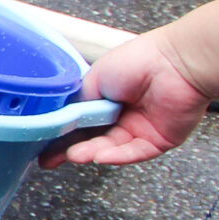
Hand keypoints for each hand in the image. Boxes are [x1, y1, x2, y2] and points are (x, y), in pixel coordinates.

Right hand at [41, 30, 211, 166]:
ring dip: (91, 152)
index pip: (78, 121)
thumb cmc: (140, 60)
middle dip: (70, 149)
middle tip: (50, 159)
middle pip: (91, 139)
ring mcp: (139, 128)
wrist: (176, 63)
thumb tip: (60, 118)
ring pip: (110, 148)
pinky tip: (100, 156)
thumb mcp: (93, 78)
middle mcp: (121, 114)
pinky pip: (133, 153)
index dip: (60, 134)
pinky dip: (116, 156)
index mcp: (105, 97)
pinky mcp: (157, 140)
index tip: (42, 145)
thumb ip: (76, 101)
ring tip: (75, 155)